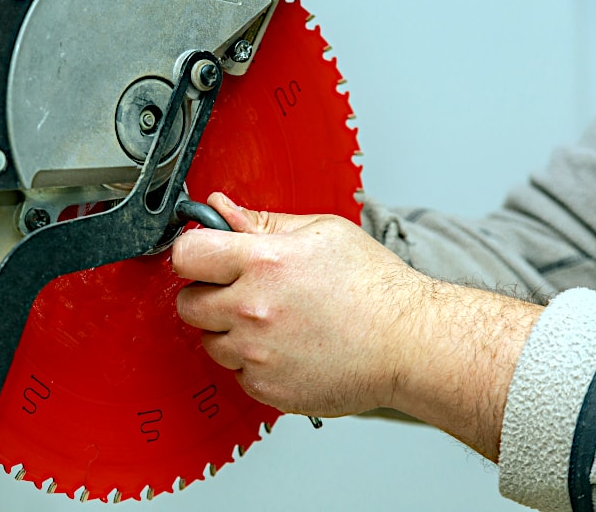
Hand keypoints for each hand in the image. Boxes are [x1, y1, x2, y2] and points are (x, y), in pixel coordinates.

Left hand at [171, 193, 542, 460]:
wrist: (409, 343)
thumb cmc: (373, 287)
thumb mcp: (322, 232)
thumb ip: (262, 220)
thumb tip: (221, 208)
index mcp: (263, 261)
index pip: (186, 254)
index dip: (193, 253)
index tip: (203, 258)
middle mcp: (253, 308)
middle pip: (187, 304)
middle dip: (208, 295)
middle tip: (240, 292)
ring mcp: (257, 353)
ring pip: (209, 342)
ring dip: (230, 332)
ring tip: (272, 322)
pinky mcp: (266, 387)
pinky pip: (235, 373)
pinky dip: (252, 363)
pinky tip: (285, 347)